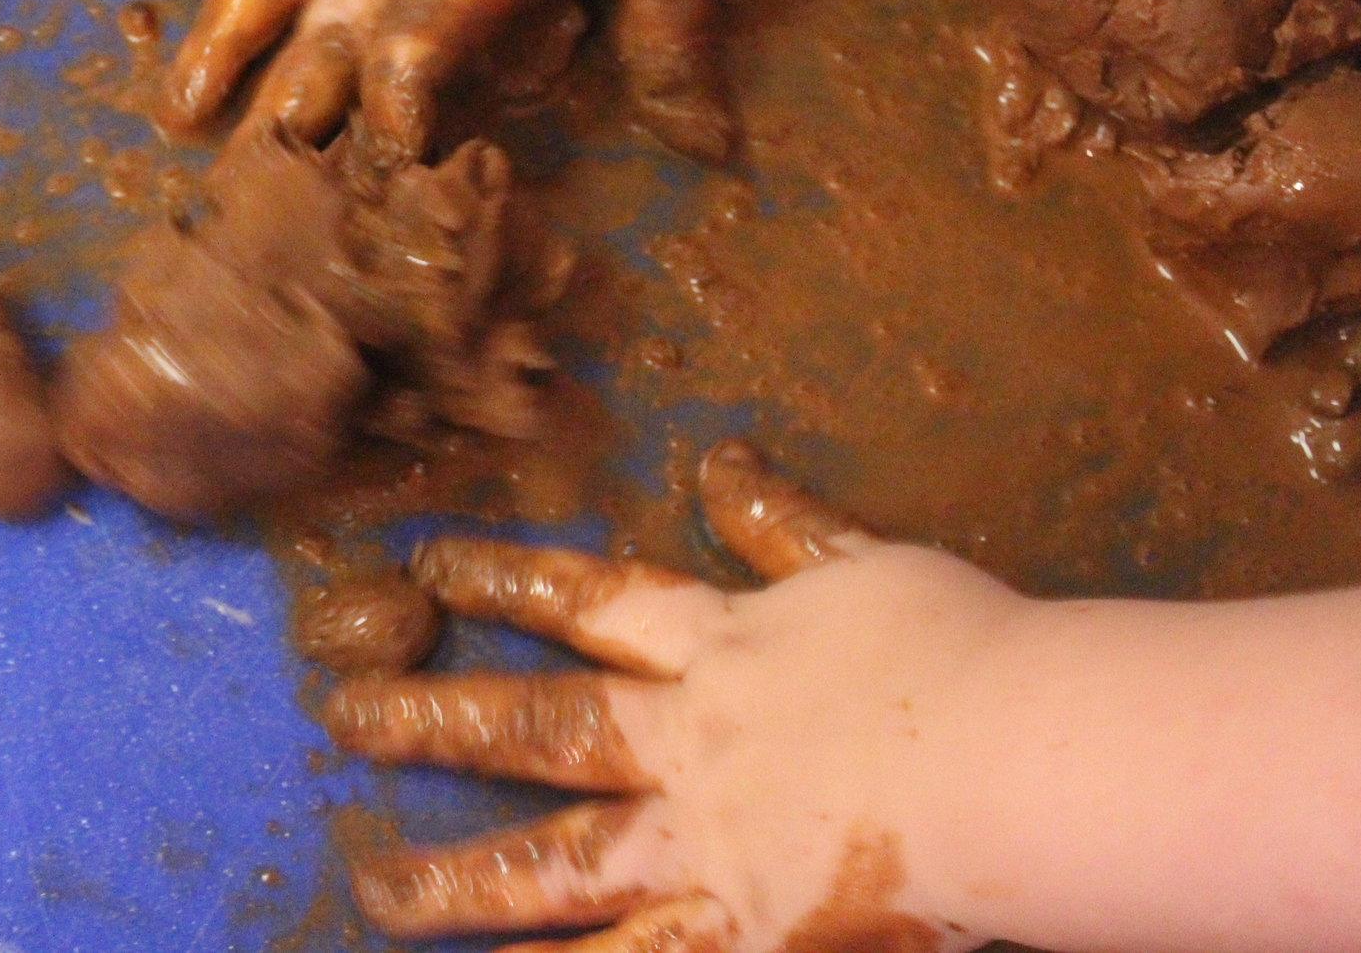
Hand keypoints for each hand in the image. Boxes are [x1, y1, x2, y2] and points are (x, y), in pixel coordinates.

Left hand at [320, 442, 1028, 952]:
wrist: (1019, 756)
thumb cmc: (961, 650)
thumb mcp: (863, 562)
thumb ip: (783, 521)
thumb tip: (720, 455)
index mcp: (724, 648)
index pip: (590, 601)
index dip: (506, 579)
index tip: (426, 564)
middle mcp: (693, 746)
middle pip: (542, 726)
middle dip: (436, 721)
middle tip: (342, 718)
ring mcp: (712, 849)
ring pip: (561, 867)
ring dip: (460, 883)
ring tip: (376, 891)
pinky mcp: (748, 936)